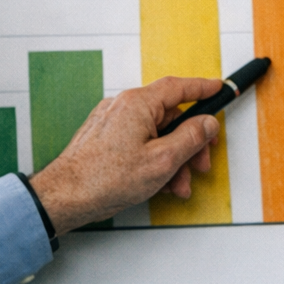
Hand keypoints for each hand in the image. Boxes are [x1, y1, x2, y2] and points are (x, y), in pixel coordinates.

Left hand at [28, 76, 223, 234]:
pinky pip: (138, 142)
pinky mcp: (104, 138)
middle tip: (200, 163)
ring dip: (172, 159)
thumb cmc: (105, 178)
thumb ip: (190, 138)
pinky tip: (157, 183)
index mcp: (137, 104)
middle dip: (189, 143)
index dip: (202, 88)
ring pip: (154, 134)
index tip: (217, 88)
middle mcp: (123, 107)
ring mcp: (112, 122)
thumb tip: (206, 123)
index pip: (178, 87)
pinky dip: (153, 160)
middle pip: (169, 117)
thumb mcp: (162, 161)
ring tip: (176, 185)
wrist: (66, 196)